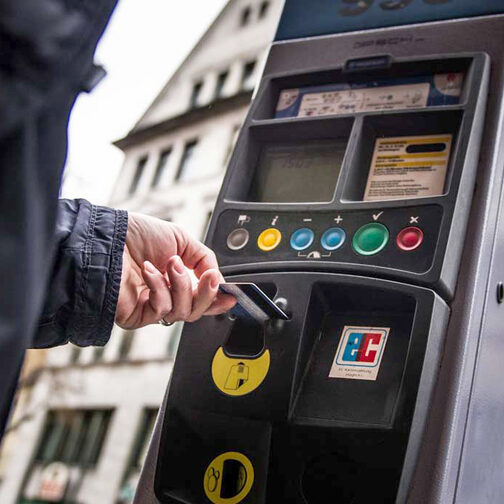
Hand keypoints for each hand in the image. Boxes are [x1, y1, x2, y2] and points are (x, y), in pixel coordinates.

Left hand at [115, 213, 235, 328]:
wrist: (107, 237)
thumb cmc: (135, 235)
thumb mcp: (181, 238)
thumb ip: (205, 259)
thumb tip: (219, 279)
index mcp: (176, 278)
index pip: (201, 296)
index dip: (217, 298)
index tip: (230, 295)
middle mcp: (165, 294)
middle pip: (197, 310)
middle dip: (207, 293)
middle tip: (208, 276)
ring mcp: (151, 306)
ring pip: (183, 312)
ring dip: (181, 285)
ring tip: (170, 264)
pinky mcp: (137, 315)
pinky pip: (161, 310)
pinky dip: (159, 288)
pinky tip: (149, 272)